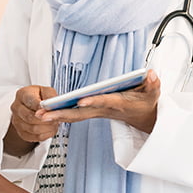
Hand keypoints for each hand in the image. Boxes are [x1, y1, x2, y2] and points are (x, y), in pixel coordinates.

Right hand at [5, 85, 58, 156]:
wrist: (34, 106)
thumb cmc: (40, 97)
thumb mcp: (47, 91)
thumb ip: (50, 97)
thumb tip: (51, 105)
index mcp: (22, 94)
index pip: (30, 101)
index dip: (41, 108)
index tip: (51, 110)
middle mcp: (16, 107)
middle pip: (29, 117)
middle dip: (45, 120)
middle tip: (56, 119)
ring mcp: (16, 121)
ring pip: (32, 129)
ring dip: (47, 128)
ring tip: (55, 124)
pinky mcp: (21, 132)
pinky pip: (33, 137)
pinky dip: (45, 135)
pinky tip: (50, 129)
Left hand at [38, 70, 160, 133]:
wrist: (145, 119)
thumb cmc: (147, 103)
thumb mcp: (154, 93)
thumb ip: (153, 84)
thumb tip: (151, 74)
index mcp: (118, 104)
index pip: (103, 102)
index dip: (92, 101)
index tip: (80, 101)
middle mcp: (104, 110)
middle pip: (81, 113)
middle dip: (62, 114)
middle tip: (42, 115)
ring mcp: (98, 112)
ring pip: (75, 116)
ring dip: (57, 115)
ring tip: (38, 114)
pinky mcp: (94, 112)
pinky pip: (75, 115)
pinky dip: (61, 114)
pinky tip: (47, 112)